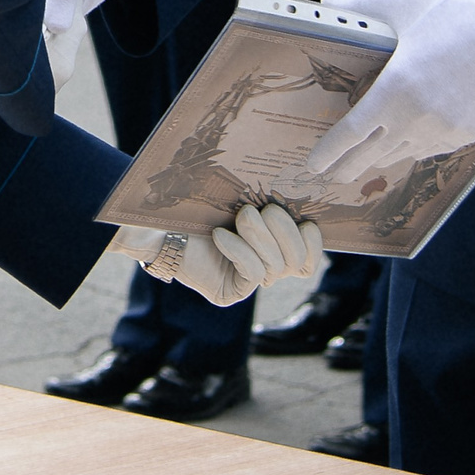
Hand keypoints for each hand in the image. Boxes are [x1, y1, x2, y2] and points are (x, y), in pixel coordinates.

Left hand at [111, 203, 324, 308]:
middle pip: (298, 262)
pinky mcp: (231, 292)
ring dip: (261, 237)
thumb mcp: (241, 195)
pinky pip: (252, 273)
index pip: (309, 258)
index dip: (314, 243)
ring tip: (241, 215)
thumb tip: (303, 182)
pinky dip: (240, 251)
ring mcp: (248, 283)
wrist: (159, 220)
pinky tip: (220, 235)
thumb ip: (271, 198)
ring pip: (277, 267)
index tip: (306, 219)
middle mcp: (267, 268)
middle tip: (266, 208)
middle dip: (286, 232)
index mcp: (277, 245)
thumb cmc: (203, 201)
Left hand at [304, 0, 474, 177]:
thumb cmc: (455, 17)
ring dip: (380, 157)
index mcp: (396, 88)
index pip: (352, 132)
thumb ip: (361, 7)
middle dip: (347, 167)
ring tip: (365, 158)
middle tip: (331, 175)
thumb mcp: (404, 5)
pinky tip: (406, 140)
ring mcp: (443, 130)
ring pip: (401, 154)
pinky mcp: (465, 135)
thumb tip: (326, 2)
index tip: (314, 163)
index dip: (330, 152)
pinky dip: (413, 146)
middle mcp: (417, 118)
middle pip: (372, 155)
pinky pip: (429, 148)